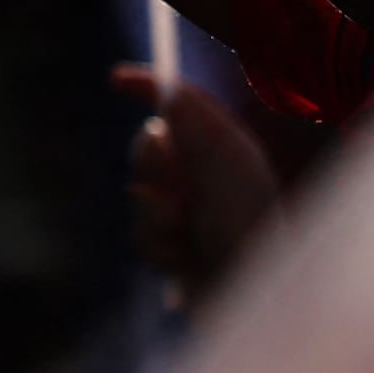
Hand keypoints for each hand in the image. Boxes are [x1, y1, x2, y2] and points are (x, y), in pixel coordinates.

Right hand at [114, 68, 278, 301]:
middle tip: (175, 186)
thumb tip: (167, 87)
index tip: (117, 79)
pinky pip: (139, 235)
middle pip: (146, 146)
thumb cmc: (247, 221)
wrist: (255, 293)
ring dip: (157, 214)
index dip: (149, 86)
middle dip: (151, 164)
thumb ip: (192, 119)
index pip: (181, 104)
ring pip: (136, 195)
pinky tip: (185, 258)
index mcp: (223, 147)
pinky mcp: (175, 249)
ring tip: (186, 231)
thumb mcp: (224, 158)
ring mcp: (189, 213)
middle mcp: (205, 176)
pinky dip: (158, 245)